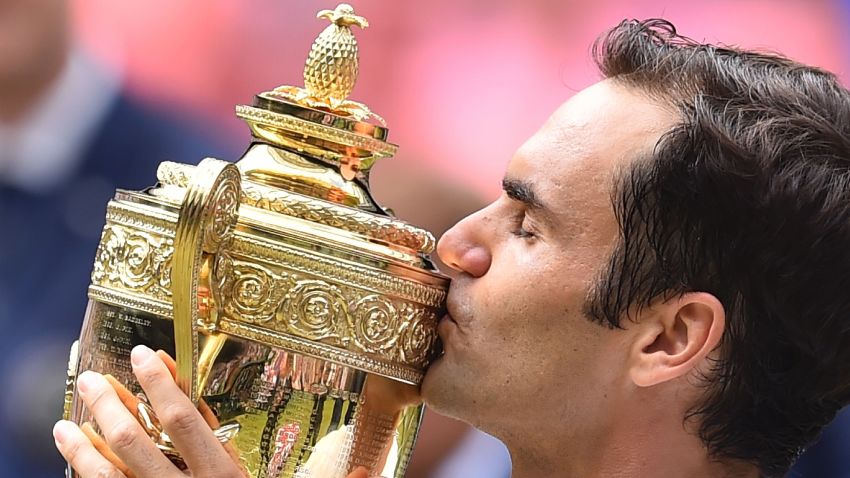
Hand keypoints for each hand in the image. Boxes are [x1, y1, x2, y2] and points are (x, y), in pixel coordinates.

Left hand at [54, 345, 244, 477]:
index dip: (157, 384)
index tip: (139, 355)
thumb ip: (201, 420)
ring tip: (68, 420)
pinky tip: (77, 450)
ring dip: (82, 444)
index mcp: (219, 472)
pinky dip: (86, 468)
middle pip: (134, 442)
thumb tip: (169, 373)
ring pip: (107, 475)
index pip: (181, 419)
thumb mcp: (228, 460)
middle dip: (107, 405)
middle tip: (90, 380)